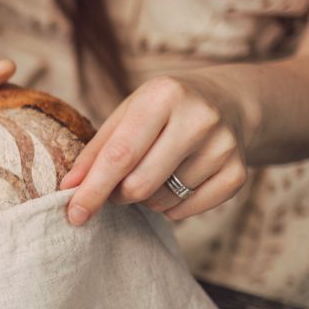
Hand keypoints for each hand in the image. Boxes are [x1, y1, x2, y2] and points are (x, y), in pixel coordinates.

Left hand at [59, 73, 256, 224]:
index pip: (121, 154)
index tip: (75, 213)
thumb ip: (99, 149)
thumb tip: (71, 188)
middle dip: (119, 195)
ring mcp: (223, 147)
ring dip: (147, 199)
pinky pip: (187, 211)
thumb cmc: (165, 109)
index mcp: (164, 95)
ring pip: (163, 201)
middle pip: (141, 184)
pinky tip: (177, 182)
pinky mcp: (237, 173)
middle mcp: (199, 118)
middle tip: (116, 188)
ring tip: (155, 174)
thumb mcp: (130, 113)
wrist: (228, 102)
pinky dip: (172, 207)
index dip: (94, 188)